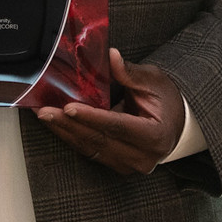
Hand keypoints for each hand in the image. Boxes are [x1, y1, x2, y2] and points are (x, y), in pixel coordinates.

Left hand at [33, 49, 185, 174]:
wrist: (176, 124)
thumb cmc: (165, 100)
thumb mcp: (153, 81)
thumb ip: (130, 72)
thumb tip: (111, 56)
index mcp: (155, 136)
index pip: (118, 126)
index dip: (92, 117)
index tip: (69, 107)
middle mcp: (142, 157)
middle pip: (99, 140)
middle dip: (69, 125)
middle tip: (45, 111)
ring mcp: (129, 165)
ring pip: (90, 148)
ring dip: (64, 132)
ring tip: (44, 116)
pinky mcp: (117, 165)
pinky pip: (90, 151)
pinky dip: (72, 137)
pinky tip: (56, 125)